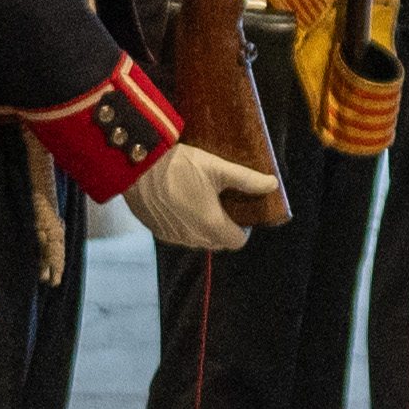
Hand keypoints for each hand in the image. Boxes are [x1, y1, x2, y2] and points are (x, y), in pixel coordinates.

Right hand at [126, 144, 285, 253]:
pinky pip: (179, 235)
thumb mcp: (217, 168)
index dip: (243, 229)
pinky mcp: (157, 232)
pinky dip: (184, 225)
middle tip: (221, 203)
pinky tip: (180, 203)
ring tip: (200, 201)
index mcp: (212, 225)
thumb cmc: (179, 165)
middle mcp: (193, 238)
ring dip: (203, 227)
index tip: (239, 211)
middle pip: (218, 242)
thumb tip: (272, 184)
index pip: (237, 242)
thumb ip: (247, 179)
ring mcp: (173, 237)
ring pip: (197, 240)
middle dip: (224, 228)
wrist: (137, 166)